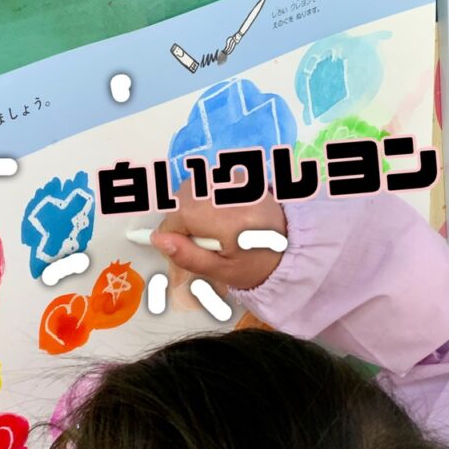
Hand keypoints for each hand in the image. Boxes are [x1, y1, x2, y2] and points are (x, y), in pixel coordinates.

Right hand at [150, 182, 286, 289]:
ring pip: (193, 185)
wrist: (290, 249)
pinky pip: (208, 179)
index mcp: (232, 222)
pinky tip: (218, 213)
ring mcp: (241, 182)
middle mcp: (236, 195)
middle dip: (180, 218)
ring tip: (209, 227)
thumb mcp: (221, 272)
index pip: (181, 215)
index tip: (176, 246)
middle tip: (198, 239)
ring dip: (191, 205)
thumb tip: (158, 239)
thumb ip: (188, 256)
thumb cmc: (255, 264)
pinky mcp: (242, 177)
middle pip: (183, 196)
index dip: (171, 232)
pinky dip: (204, 195)